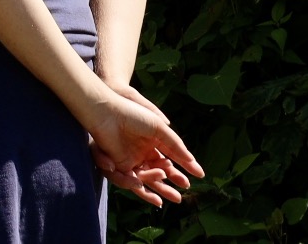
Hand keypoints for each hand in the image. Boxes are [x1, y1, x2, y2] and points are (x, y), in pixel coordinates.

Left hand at [83, 85, 199, 206]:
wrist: (107, 113)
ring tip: (175, 194)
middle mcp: (143, 150)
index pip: (173, 155)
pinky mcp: (120, 164)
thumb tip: (191, 159)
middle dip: (175, 179)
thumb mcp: (158, 127)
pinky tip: (150, 184)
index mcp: (154, 139)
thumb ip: (175, 144)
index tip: (200, 175)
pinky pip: (133, 179)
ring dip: (161, 186)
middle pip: (162, 170)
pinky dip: (142, 184)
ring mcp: (132, 158)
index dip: (186, 165)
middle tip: (186, 187)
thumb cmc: (132, 114)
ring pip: (149, 177)